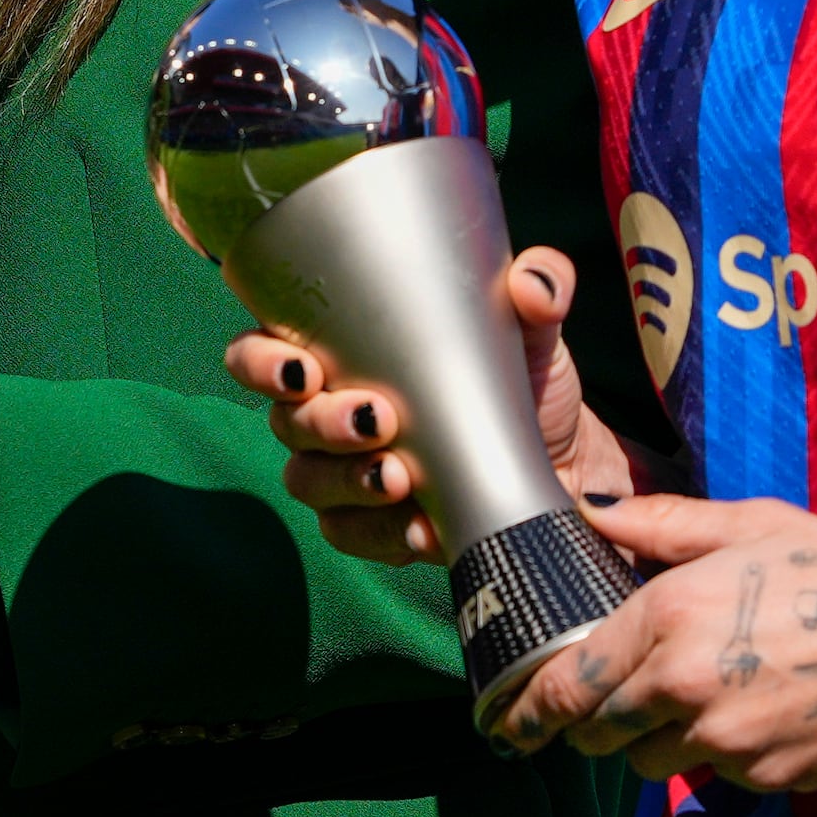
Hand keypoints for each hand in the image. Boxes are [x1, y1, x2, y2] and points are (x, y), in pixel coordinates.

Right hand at [220, 248, 627, 564]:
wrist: (556, 458)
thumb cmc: (517, 378)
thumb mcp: (530, 328)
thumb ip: (536, 288)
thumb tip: (534, 282)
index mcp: (337, 349)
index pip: (259, 351)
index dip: (260, 361)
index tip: (302, 368)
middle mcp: (325, 410)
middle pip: (285, 422)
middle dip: (323, 423)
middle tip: (377, 418)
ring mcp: (341, 472)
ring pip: (309, 482)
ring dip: (347, 480)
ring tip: (397, 477)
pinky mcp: (370, 525)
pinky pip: (351, 535)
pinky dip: (383, 533)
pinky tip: (419, 526)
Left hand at [486, 504, 816, 784]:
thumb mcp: (748, 526)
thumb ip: (660, 526)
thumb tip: (592, 512)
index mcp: (667, 617)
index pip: (569, 686)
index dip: (529, 711)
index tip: (508, 725)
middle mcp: (684, 687)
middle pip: (600, 734)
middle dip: (595, 725)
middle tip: (603, 709)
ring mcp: (726, 742)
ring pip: (652, 762)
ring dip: (656, 740)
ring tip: (697, 699)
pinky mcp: (766, 778)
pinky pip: (714, 774)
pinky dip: (718, 753)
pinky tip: (757, 711)